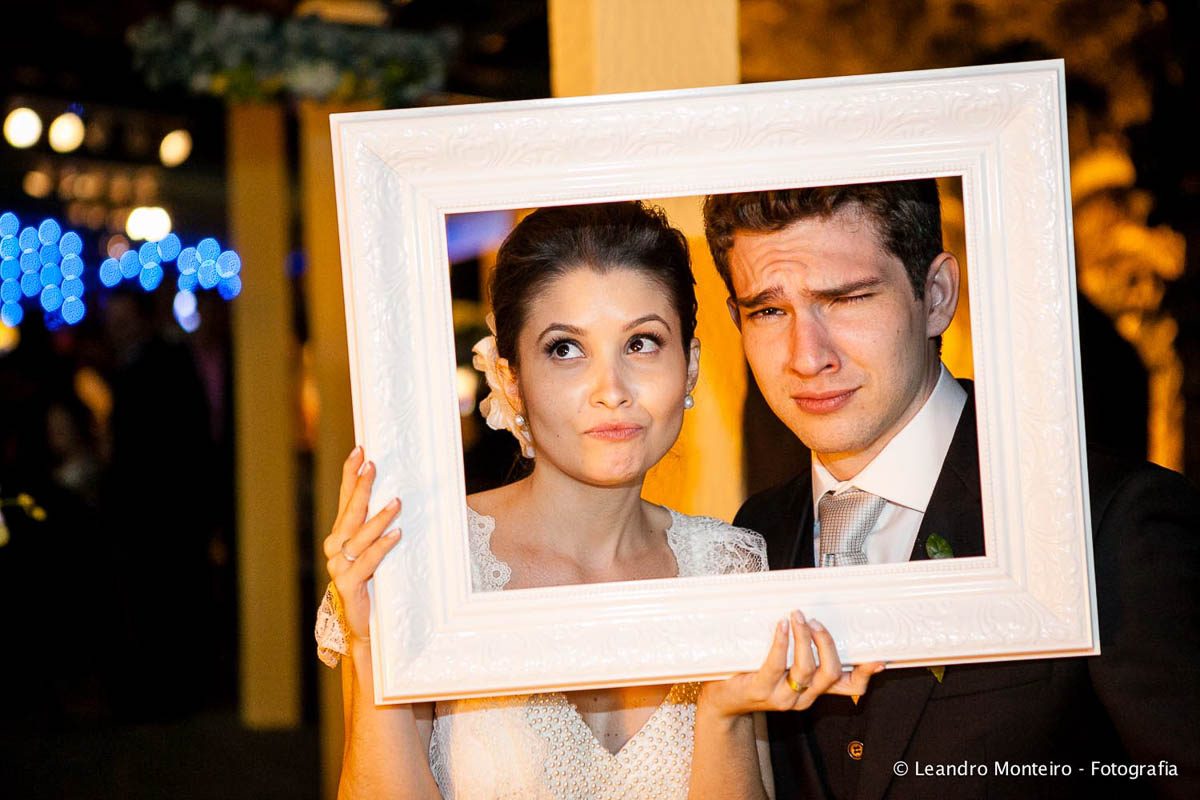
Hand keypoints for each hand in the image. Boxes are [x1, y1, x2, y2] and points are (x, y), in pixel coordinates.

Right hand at [322, 446, 403, 641]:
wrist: (366, 626)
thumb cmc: (374, 584)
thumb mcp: (376, 551)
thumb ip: (380, 529)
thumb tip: (403, 497)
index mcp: (341, 535)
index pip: (346, 498)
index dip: (351, 474)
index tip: (360, 450)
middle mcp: (335, 547)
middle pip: (350, 511)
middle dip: (362, 485)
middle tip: (372, 464)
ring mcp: (339, 566)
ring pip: (360, 535)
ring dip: (379, 517)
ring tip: (397, 501)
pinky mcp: (348, 584)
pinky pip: (368, 560)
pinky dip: (382, 546)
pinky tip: (396, 534)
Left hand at [699, 611, 883, 716]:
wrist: (723, 701)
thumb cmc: (755, 675)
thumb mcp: (784, 669)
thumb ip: (801, 650)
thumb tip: (812, 614)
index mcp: (814, 691)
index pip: (849, 688)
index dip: (865, 675)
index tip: (878, 658)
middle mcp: (803, 698)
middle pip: (830, 673)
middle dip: (827, 643)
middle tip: (814, 620)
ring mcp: (782, 697)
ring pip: (806, 670)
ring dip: (805, 639)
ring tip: (797, 616)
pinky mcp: (760, 690)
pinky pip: (775, 665)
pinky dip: (781, 642)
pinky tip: (781, 625)